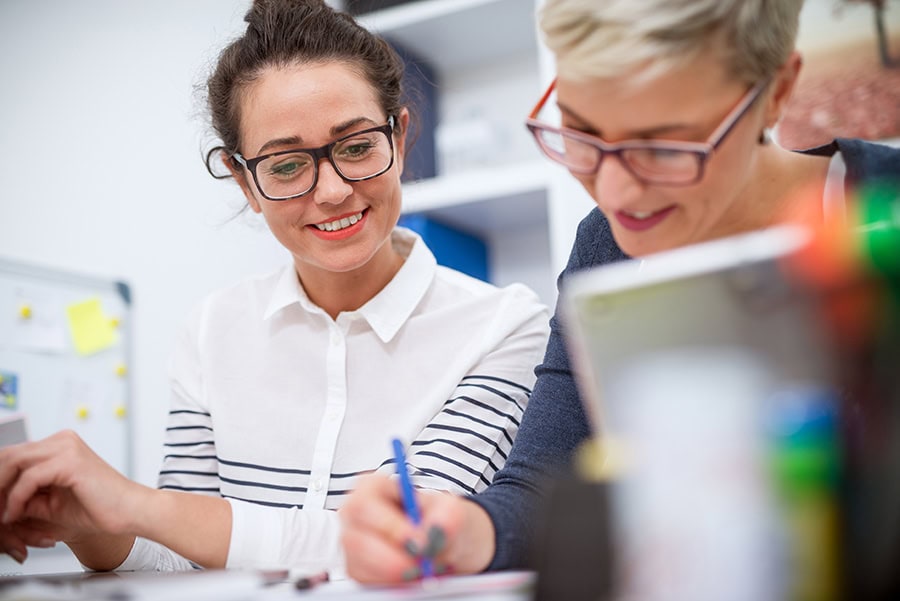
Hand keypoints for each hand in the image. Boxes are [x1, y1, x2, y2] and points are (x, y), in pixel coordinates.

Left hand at [0, 430, 148, 563]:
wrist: (130, 512)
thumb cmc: (99, 509)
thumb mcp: (49, 503)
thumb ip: (25, 497)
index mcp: (60, 446)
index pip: (12, 455)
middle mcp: (62, 441)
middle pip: (8, 455)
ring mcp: (66, 447)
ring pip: (13, 462)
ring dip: (0, 492)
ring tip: (1, 514)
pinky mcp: (70, 461)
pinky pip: (29, 478)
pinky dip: (16, 499)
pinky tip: (14, 515)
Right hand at [339, 474, 495, 582]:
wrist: (447, 543)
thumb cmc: (441, 518)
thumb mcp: (451, 508)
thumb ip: (448, 515)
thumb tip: (437, 529)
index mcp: (372, 488)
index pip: (364, 505)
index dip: (389, 526)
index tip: (418, 543)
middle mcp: (356, 515)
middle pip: (355, 539)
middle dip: (390, 558)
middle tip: (421, 566)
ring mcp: (353, 543)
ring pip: (359, 565)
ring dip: (393, 573)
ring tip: (422, 568)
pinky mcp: (357, 569)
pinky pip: (366, 582)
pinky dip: (391, 584)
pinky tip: (410, 576)